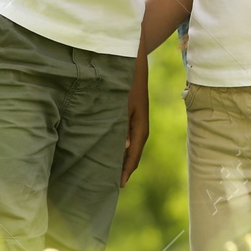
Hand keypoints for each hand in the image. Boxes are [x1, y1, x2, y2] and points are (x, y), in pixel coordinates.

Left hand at [121, 57, 148, 186]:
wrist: (134, 64)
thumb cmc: (126, 83)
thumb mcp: (122, 104)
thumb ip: (122, 125)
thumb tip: (123, 149)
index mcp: (140, 127)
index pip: (134, 156)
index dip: (126, 171)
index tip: (118, 185)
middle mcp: (141, 128)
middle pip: (133, 155)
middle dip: (124, 169)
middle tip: (110, 185)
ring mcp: (138, 122)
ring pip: (131, 147)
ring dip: (122, 159)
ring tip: (110, 172)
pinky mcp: (132, 116)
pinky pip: (128, 138)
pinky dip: (121, 148)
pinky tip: (112, 151)